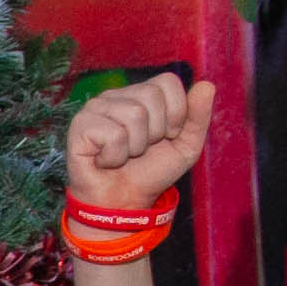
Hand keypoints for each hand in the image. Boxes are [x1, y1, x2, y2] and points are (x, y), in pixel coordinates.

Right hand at [65, 71, 213, 210]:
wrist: (122, 204)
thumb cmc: (150, 173)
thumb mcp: (185, 147)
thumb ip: (198, 117)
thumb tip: (207, 85)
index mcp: (141, 94)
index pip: (167, 81)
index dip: (176, 112)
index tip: (167, 136)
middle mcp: (116, 95)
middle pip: (151, 96)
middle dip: (155, 132)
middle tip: (141, 149)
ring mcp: (95, 108)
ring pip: (134, 115)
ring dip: (135, 147)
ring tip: (124, 156)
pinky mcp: (79, 126)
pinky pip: (113, 134)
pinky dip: (115, 157)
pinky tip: (105, 161)